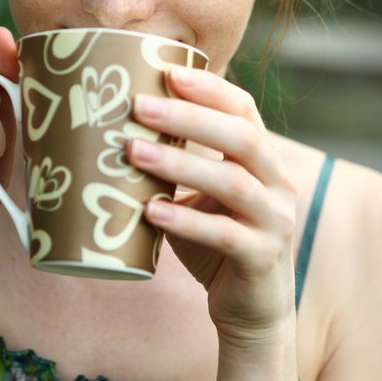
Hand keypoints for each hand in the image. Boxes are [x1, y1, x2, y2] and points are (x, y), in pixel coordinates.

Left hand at [128, 67, 296, 342]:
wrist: (251, 309)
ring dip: (180, 164)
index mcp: (262, 160)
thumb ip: (173, 164)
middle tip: (138, 105)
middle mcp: (277, 184)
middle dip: (189, 117)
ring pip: (233, 184)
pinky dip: (186, 221)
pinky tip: (151, 212)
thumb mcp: (197, 196)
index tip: (167, 71)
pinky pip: (225, 236)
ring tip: (133, 151)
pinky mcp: (261, 259)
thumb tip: (104, 129)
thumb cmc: (214, 241)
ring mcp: (275, 222)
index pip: (244, 109)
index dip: (209, 88)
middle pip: (241, 138)